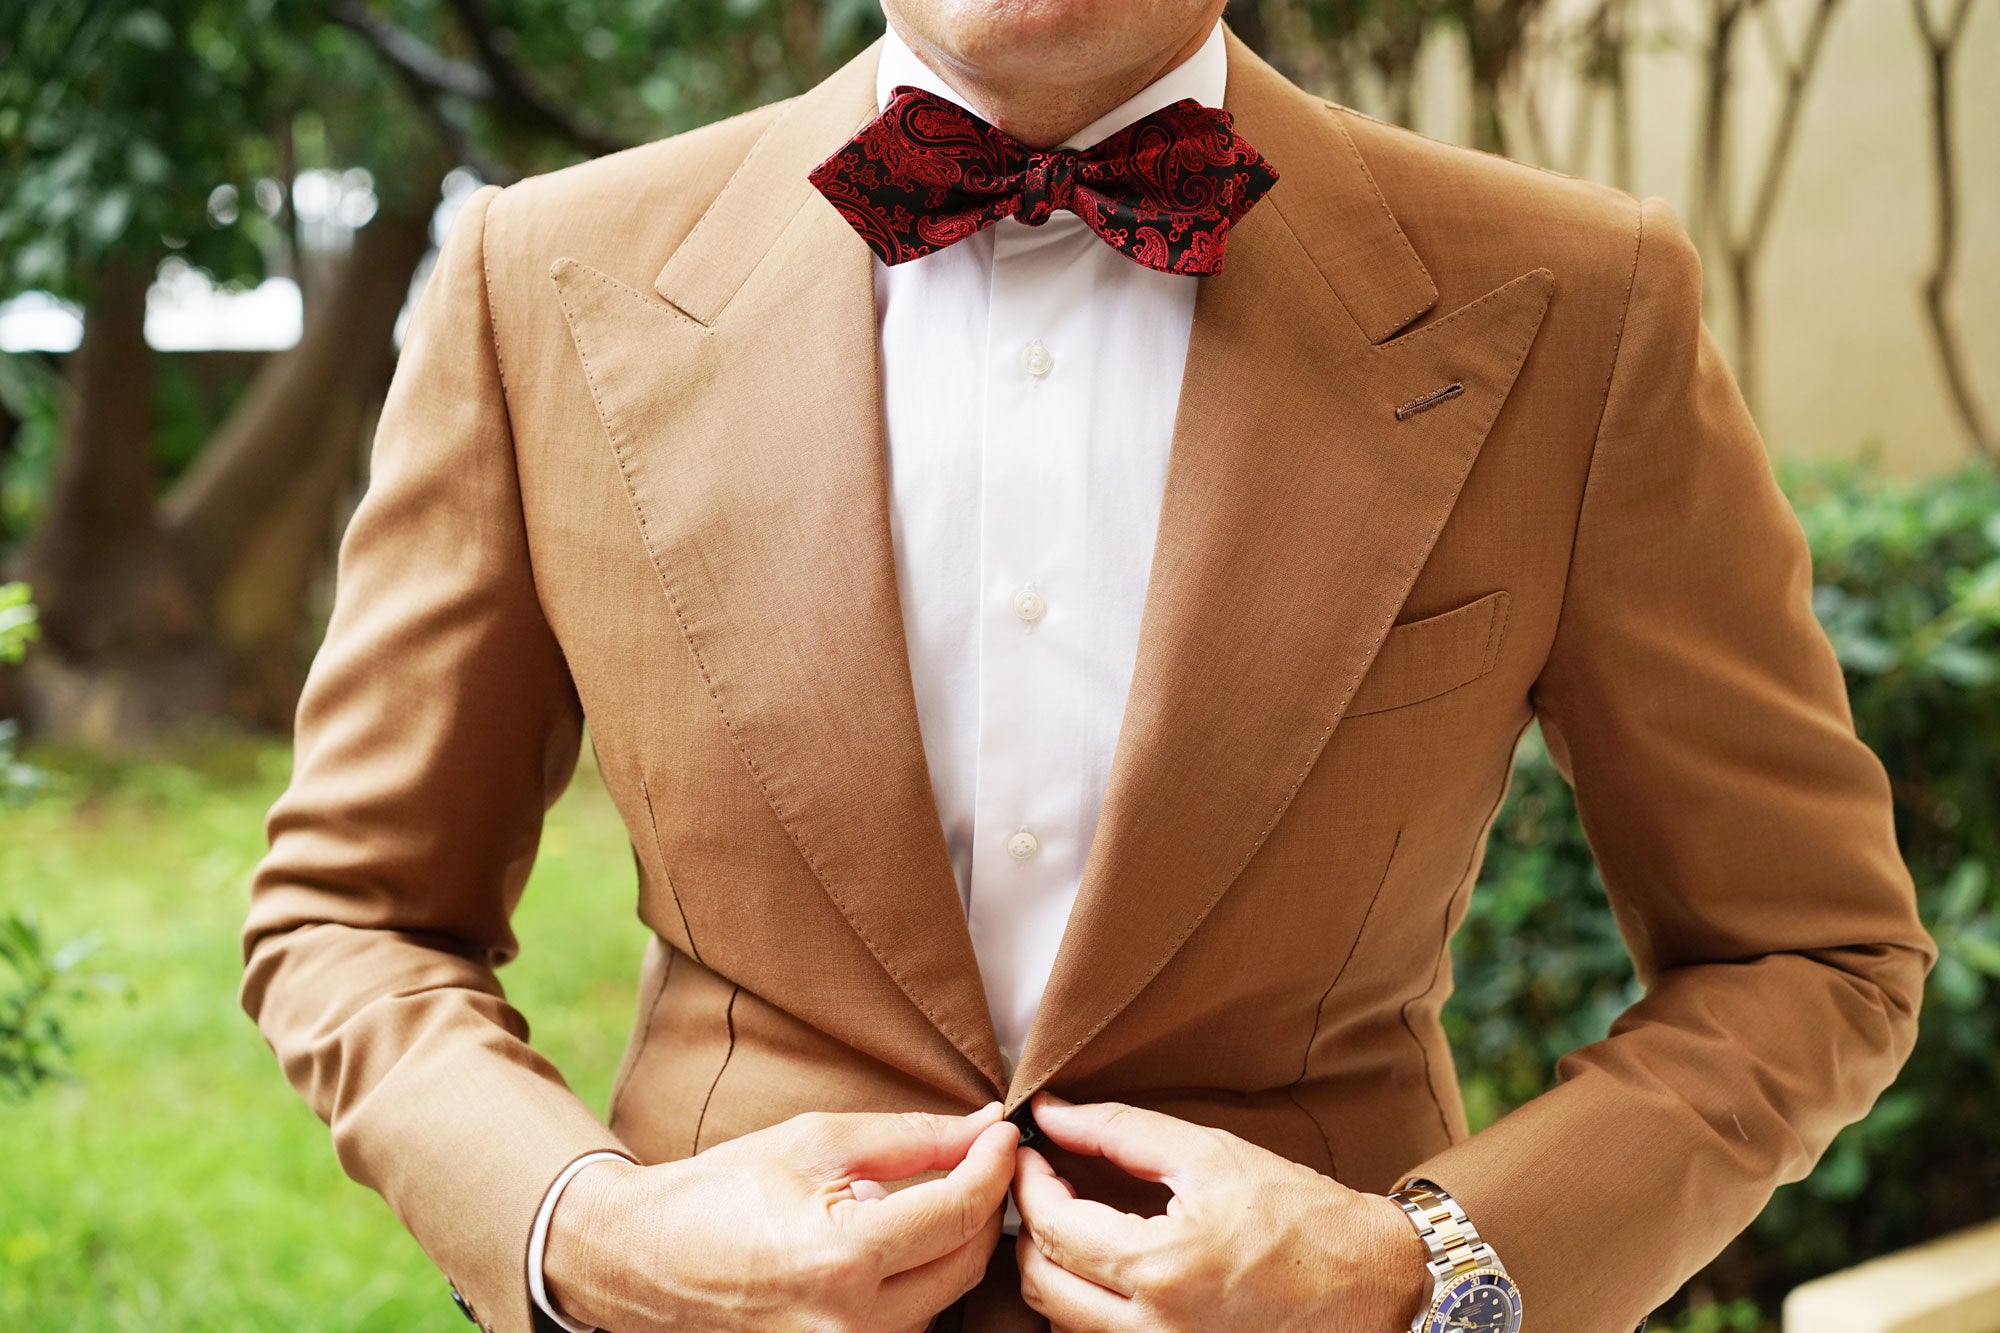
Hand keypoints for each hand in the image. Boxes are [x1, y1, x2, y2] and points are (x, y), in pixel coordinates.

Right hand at [544, 1102, 1018, 1331]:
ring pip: (943, 1297)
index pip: (959, 1214)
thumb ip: (911, 1138)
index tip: (1003, 1134)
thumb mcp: (815, 1142)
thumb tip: (982, 1128)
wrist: (644, 1258)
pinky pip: (909, 1320)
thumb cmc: (721, 1189)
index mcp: (841, 1259)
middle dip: (983, 1206)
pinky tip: (899, 1240)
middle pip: (965, 1263)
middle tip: (979, 1158)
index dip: (993, 1166)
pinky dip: (918, 1277)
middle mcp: (850, 1324)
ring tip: (930, 1197)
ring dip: (951, 1244)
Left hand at [1012, 1093, 1429, 1331]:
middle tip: (1042, 1184)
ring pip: (1061, 1318)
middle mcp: (1153, 1326)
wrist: (1369, 1279)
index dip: (1028, 1183)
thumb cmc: (1296, 1211)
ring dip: (1051, 1265)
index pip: (1053, 1226)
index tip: (1030, 1152)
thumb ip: (1118, 1130)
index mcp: (1161, 1267)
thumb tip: (1050, 1111)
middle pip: (1040, 1283)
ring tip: (1070, 1217)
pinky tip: (1103, 1260)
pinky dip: (1083, 1299)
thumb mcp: (1208, 1153)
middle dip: (1028, 1228)